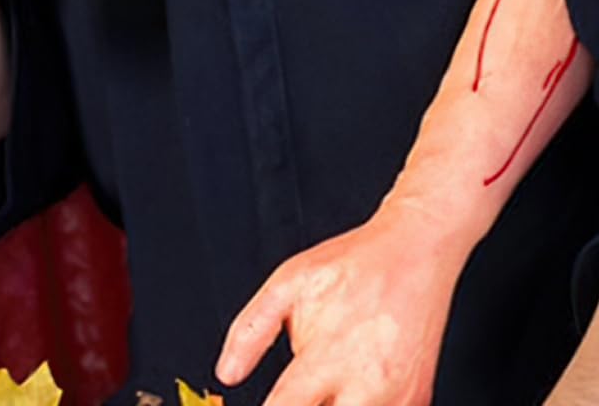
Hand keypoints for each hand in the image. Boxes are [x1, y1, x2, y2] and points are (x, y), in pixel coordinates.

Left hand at [216, 201, 465, 404]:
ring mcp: (399, 400)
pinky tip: (353, 380)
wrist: (415, 254)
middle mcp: (368, 389)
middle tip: (297, 391)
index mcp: (329, 359)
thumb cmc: (350, 265)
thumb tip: (226, 374)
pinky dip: (361, 400)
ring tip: (326, 378)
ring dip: (334, 403)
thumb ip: (251, 331)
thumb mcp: (287, 283)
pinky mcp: (418, 401)